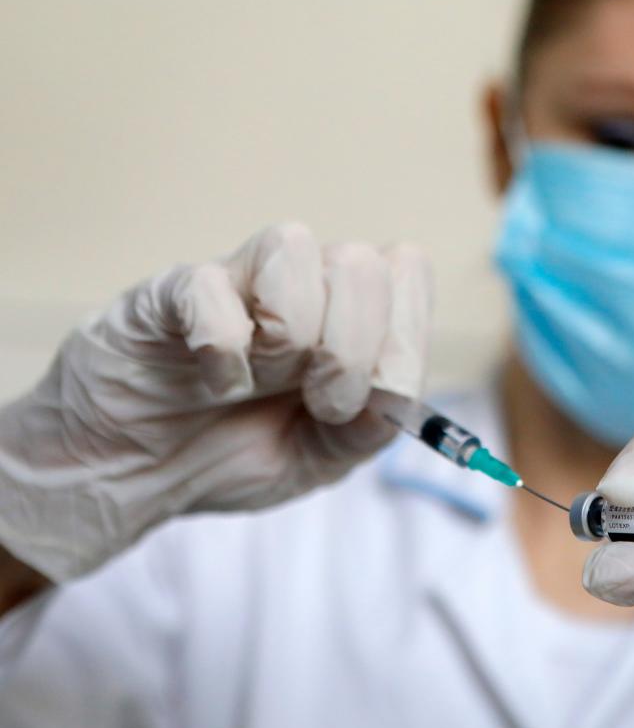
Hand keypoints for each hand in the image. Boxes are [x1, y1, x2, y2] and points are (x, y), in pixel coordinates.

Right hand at [0, 223, 430, 580]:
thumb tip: (395, 388)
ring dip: (287, 343)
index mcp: (349, 313)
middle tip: (315, 403)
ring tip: (258, 383)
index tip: (369, 400)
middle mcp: (302, 283)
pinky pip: (215, 290)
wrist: (132, 476)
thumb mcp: (323, 459)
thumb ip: (372, 425)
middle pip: (363, 264)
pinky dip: (223, 352)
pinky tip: (212, 381)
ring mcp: (237, 281)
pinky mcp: (173, 291)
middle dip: (350, 354)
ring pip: (299, 252)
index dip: (402, 341)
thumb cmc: (229, 452)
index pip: (408, 270)